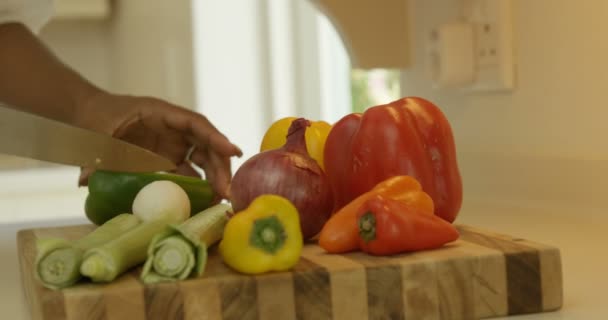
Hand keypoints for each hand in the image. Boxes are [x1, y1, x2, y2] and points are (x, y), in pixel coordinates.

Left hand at [76, 92, 241, 199]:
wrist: (91, 116)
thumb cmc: (96, 118)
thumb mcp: (95, 133)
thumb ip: (94, 153)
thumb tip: (85, 180)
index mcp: (161, 114)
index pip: (195, 123)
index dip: (215, 137)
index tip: (233, 152)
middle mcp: (174, 128)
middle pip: (206, 144)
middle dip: (219, 166)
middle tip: (226, 191)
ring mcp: (173, 144)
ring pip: (203, 159)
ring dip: (214, 178)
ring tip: (219, 200)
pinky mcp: (169, 159)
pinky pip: (190, 172)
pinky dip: (198, 186)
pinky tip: (203, 202)